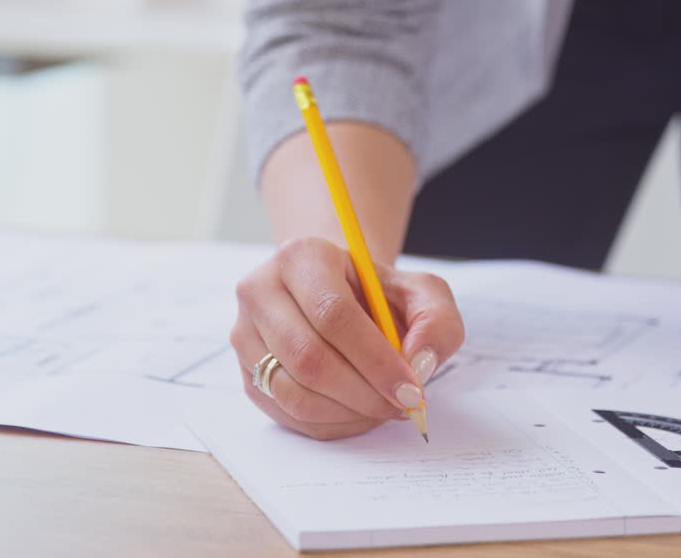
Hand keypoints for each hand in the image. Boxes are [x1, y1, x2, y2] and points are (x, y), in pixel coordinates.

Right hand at [230, 237, 464, 439]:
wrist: (340, 297)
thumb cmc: (379, 296)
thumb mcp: (422, 293)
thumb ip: (436, 322)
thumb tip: (419, 363)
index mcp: (302, 256)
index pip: (332, 314)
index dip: (375, 360)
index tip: (411, 388)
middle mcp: (260, 291)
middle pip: (309, 358)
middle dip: (364, 393)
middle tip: (402, 405)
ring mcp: (245, 334)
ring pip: (293, 393)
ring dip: (348, 412)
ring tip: (382, 407)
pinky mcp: (245, 372)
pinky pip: (286, 414)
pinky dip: (331, 423)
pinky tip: (358, 411)